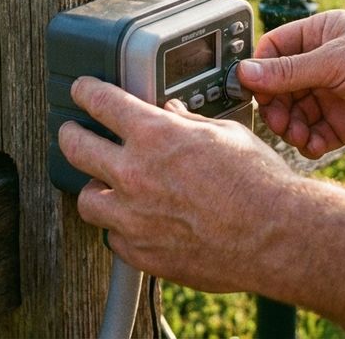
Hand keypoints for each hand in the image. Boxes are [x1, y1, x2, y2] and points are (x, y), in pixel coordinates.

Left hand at [58, 76, 300, 291]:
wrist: (275, 235)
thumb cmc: (258, 183)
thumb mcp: (225, 133)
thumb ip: (189, 123)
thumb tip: (174, 113)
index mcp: (155, 135)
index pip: (100, 102)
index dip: (85, 92)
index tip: (82, 91)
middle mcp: (135, 174)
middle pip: (75, 147)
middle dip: (69, 134)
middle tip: (72, 132)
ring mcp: (133, 217)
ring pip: (86, 200)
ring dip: (93, 188)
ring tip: (103, 184)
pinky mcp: (142, 253)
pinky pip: (113, 238)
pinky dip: (119, 228)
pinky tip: (134, 221)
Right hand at [238, 10, 344, 157]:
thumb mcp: (336, 61)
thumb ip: (290, 71)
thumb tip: (245, 72)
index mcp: (318, 36)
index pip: (273, 51)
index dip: (259, 72)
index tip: (252, 91)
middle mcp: (322, 65)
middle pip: (278, 88)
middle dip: (275, 106)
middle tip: (280, 121)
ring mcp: (332, 95)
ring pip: (294, 115)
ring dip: (292, 128)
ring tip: (301, 136)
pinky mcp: (344, 124)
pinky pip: (314, 136)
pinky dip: (310, 143)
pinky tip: (317, 146)